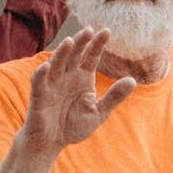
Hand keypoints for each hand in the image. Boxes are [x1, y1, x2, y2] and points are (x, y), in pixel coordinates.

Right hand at [20, 28, 143, 155]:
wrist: (52, 141)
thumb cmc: (74, 125)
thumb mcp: (99, 112)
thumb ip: (114, 96)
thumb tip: (133, 80)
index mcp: (82, 77)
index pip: (91, 56)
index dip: (97, 44)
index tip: (107, 31)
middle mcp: (67, 76)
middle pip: (74, 55)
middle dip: (81, 43)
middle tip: (89, 30)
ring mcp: (52, 84)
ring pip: (56, 64)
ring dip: (62, 53)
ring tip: (70, 42)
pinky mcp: (39, 95)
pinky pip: (39, 82)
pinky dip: (41, 74)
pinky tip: (46, 67)